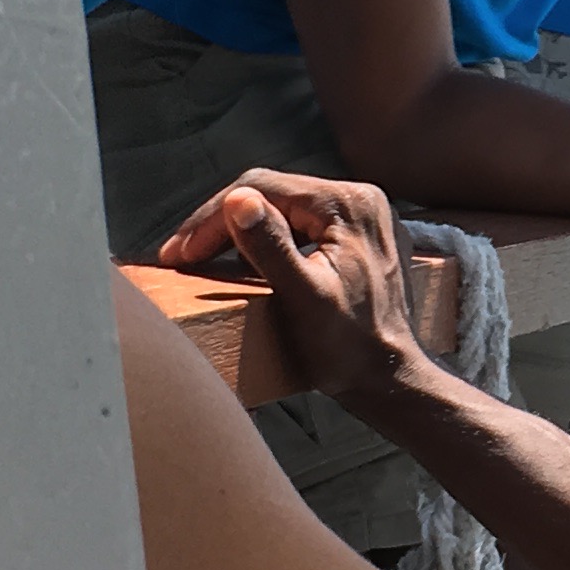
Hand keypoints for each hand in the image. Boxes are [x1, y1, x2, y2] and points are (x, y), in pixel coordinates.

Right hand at [162, 171, 428, 406]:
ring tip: (201, 257)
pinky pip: (302, 224)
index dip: (213, 218)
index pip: (264, 190)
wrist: (390, 379)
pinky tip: (242, 260)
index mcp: (349, 205)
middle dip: (222, 222)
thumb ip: (270, 248)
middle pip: (274, 193)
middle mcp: (361, 199)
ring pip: (285, 207)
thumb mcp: (303, 299)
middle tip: (180, 254)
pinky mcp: (359, 237)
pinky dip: (269, 239)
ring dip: (242, 230)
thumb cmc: (349, 348)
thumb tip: (238, 200)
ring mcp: (363, 216)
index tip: (178, 252)